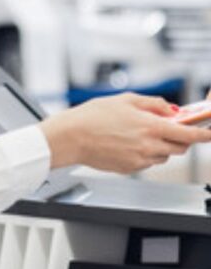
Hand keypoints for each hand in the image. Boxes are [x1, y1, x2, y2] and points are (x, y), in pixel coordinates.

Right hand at [40, 92, 210, 173]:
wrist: (71, 137)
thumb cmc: (92, 117)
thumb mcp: (126, 99)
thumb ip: (153, 104)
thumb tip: (170, 109)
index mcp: (151, 127)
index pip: (188, 134)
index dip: (203, 135)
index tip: (209, 133)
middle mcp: (148, 146)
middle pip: (179, 147)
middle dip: (179, 138)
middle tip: (168, 128)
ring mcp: (139, 160)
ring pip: (163, 156)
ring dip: (160, 146)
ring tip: (138, 134)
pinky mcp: (130, 169)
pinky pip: (147, 162)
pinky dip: (145, 153)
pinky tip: (127, 143)